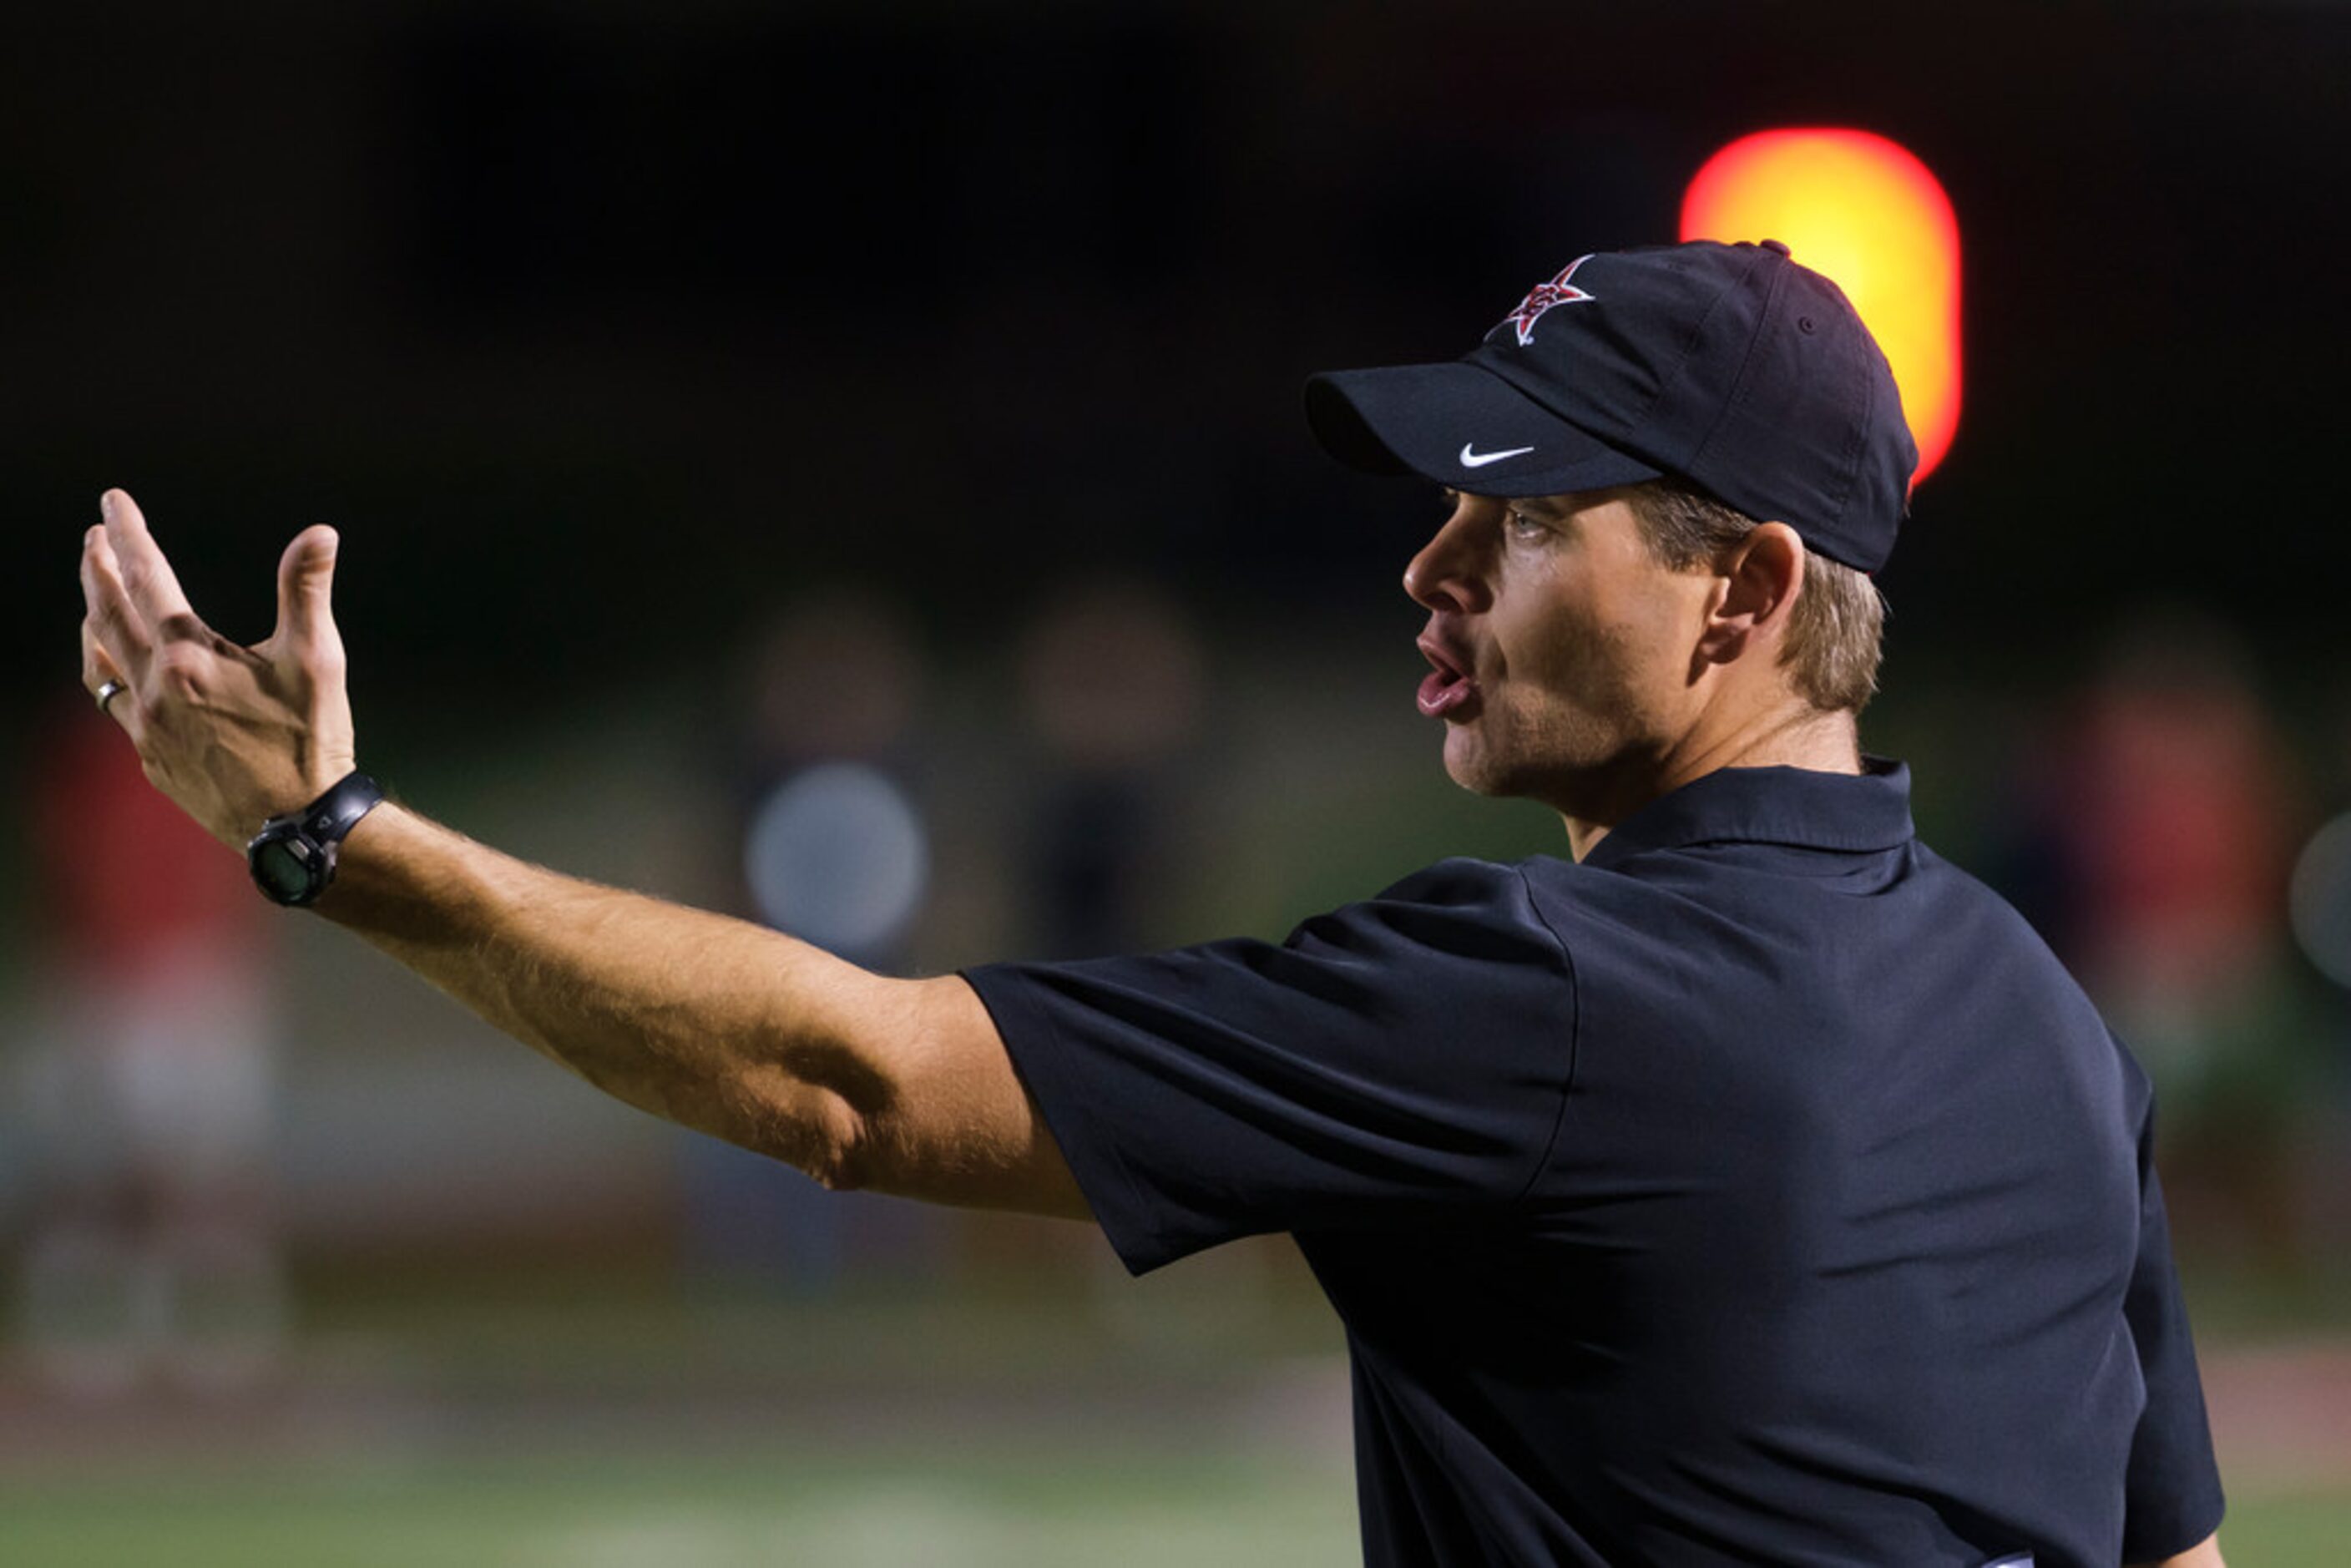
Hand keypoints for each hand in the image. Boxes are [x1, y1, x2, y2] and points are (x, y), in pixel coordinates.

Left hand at [78, 488, 357, 847]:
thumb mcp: (319, 660)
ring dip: (94, 616)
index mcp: (190, 657)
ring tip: (96, 593)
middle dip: (98, 567)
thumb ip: (307, 591)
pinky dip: (105, 669)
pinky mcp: (151, 758)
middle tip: (96, 535)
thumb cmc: (313, 742)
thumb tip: (320, 532)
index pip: (147, 577)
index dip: (128, 533)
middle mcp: (156, 689)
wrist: (298, 825)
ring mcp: (146, 727)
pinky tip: (112, 664)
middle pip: (108, 612)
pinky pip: (113, 702)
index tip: (112, 501)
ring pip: (100, 659)